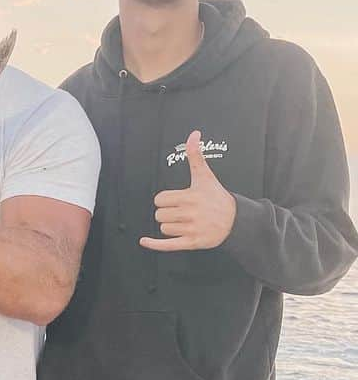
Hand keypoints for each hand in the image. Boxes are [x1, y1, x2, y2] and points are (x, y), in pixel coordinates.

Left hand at [141, 131, 236, 251]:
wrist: (235, 220)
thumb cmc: (217, 197)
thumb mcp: (205, 176)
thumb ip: (195, 155)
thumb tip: (193, 134)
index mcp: (190, 196)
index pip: (160, 199)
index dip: (165, 200)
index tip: (175, 200)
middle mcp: (190, 213)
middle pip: (159, 214)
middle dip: (167, 213)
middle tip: (180, 211)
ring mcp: (191, 228)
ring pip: (164, 228)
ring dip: (170, 226)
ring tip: (185, 222)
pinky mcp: (191, 242)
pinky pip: (167, 245)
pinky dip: (154, 244)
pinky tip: (144, 241)